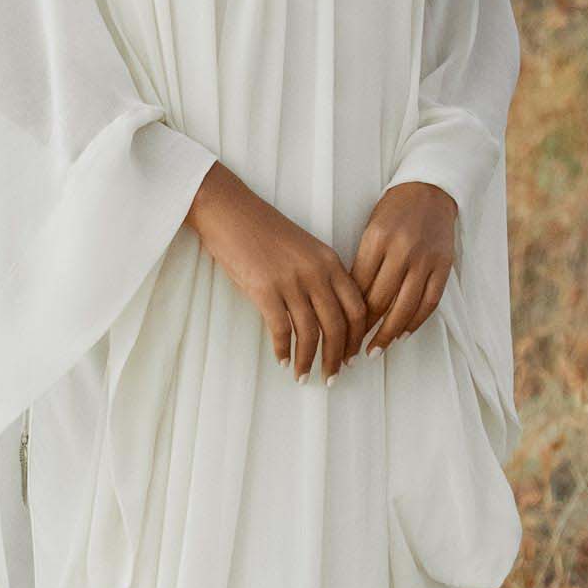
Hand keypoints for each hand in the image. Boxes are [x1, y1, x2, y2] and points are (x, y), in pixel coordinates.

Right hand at [185, 162, 371, 378]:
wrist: (230, 212)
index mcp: (330, 262)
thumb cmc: (264, 230)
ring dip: (308, 360)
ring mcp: (291, 282)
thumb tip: (327, 314)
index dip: (357, 338)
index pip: (357, 308)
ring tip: (303, 376)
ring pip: (311, 333)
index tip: (351, 356)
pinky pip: (282, 330)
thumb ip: (321, 276)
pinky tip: (281, 360)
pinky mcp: (265, 290)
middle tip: (331, 376)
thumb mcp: (305, 249)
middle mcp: (317, 273)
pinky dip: (283, 350)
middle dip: (336, 357)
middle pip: (338, 326)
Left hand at [350, 180, 456, 353]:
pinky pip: (429, 302)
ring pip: (405, 307)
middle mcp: (402, 250)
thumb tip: (351, 303)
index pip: (360, 285)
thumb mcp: (371, 230)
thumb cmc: (395, 211)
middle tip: (352, 348)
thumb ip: (364, 263)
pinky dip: (416, 322)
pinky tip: (403, 334)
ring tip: (376, 350)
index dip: (348, 312)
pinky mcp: (443, 266)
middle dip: (364, 328)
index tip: (340, 329)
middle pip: (380, 300)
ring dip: (389, 333)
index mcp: (378, 239)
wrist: (431, 190)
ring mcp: (425, 260)